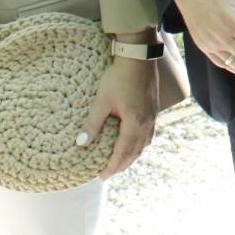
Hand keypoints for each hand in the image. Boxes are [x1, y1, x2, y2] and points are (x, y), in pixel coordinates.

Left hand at [82, 53, 156, 178]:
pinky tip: (135, 142)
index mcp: (135, 123)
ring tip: (121, 162)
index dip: (111, 167)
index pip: (122, 153)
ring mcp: (153, 116)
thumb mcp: (102, 100)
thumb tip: (81, 143)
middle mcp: (147, 123)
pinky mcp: (154, 109)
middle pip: (135, 152)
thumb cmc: (119, 77)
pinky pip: (149, 134)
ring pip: (144, 144)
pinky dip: (140, 144)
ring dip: (132, 156)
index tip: (101, 177)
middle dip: (122, 165)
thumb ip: (92, 123)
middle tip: (109, 174)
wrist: (138, 57)